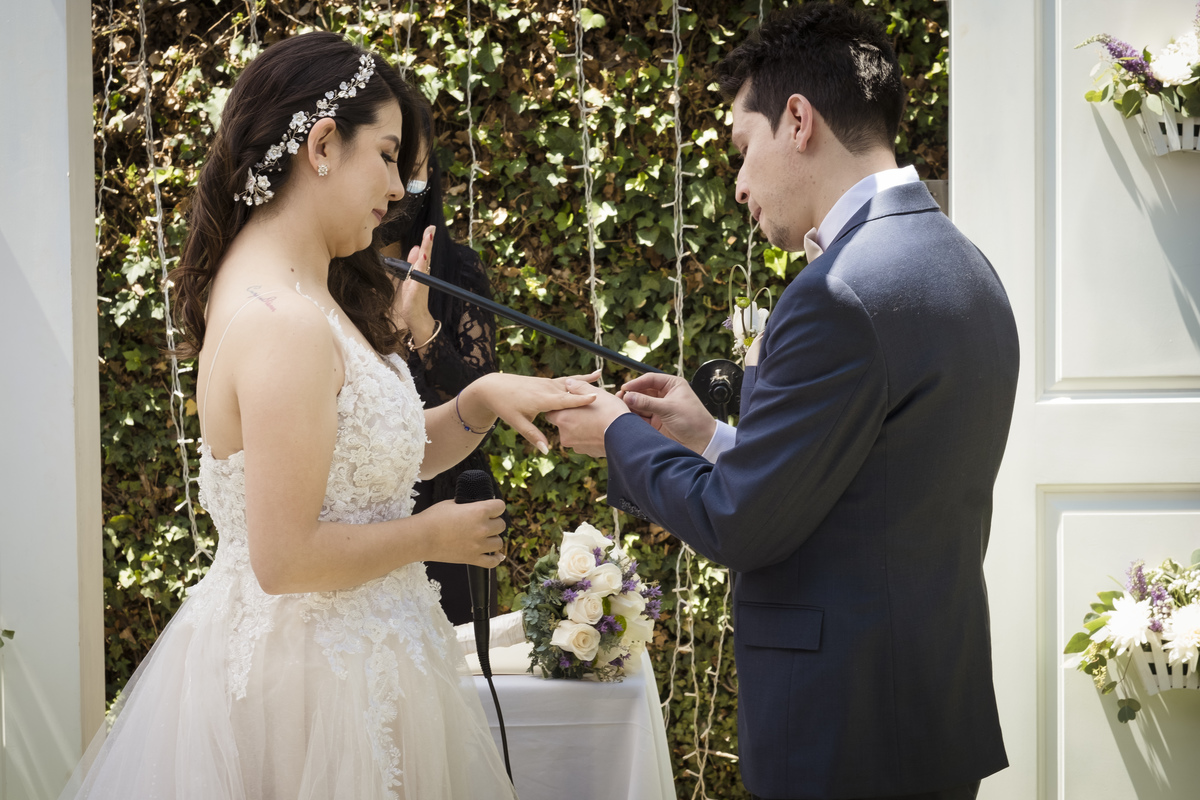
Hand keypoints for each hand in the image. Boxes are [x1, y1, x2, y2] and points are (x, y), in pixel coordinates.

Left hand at [391, 225, 435, 343]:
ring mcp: (422, 282)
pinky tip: (423, 258)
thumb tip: (417, 247)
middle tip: (431, 228)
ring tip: (428, 237)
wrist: (417, 318)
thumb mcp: (411, 278)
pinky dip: (421, 268)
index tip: (430, 227)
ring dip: (427, 250)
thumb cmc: (413, 300)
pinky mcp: (418, 290)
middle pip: (427, 255)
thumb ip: (413, 264)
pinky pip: (420, 277)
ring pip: (424, 263)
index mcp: (421, 272)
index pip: (424, 253)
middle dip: (429, 241)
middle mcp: (424, 275)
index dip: (427, 240)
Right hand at [414, 498, 506, 567]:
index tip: (492, 509)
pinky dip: (495, 558)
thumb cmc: (433, 518)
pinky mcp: (472, 558)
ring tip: (485, 538)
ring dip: (493, 539)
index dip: (496, 507)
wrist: (420, 538)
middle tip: (485, 523)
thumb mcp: (452, 503)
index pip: (500, 507)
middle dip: (494, 522)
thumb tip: (474, 507)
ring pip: (499, 543)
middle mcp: (482, 528)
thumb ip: (468, 505)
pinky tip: (495, 555)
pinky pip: (492, 562)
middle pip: (501, 525)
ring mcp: (479, 545)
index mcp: (479, 511)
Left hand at [463, 370, 600, 453]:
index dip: (580, 398)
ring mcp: (548, 383)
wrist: (493, 387)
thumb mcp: (518, 423)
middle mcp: (547, 388)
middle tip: (610, 397)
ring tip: (607, 384)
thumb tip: (546, 450)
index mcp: (542, 399)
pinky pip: (569, 380)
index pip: (565, 400)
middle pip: (572, 391)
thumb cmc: (505, 406)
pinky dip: (583, 378)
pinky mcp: (549, 381)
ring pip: (573, 384)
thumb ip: (534, 436)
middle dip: (589, 393)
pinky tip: (597, 374)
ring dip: (589, 384)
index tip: (595, 396)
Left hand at [546, 375, 634, 457]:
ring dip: (582, 428)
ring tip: (597, 419)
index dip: (562, 406)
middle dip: (573, 417)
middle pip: (564, 423)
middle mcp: (565, 435)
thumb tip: (568, 383)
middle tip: (587, 410)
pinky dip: (591, 436)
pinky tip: (602, 429)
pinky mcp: (588, 453)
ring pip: (575, 433)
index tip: (573, 403)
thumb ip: (578, 387)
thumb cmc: (610, 412)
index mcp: (562, 419)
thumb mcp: (595, 393)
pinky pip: (586, 442)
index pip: (552, 412)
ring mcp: (576, 446)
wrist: (625, 435)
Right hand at [616, 372, 715, 454]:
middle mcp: (665, 395)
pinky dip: (635, 417)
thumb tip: (628, 396)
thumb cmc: (694, 421)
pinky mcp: (656, 422)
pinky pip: (642, 416)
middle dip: (632, 395)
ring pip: (641, 404)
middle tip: (620, 398)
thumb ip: (647, 403)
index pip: (650, 379)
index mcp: (672, 385)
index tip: (625, 388)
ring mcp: (660, 408)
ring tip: (622, 409)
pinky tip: (628, 418)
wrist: (702, 442)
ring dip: (632, 406)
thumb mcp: (669, 408)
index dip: (636, 383)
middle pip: (643, 391)